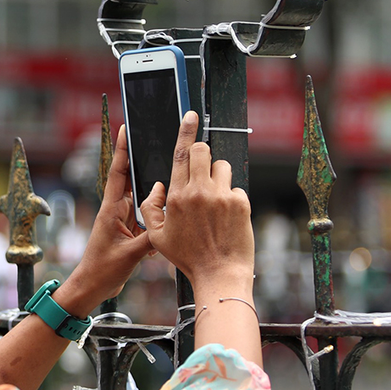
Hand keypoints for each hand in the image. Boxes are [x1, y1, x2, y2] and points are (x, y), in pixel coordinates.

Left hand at [55, 125, 152, 316]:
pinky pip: (146, 216)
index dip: (122, 150)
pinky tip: (168, 212)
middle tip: (157, 141)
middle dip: (143, 161)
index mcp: (111, 209)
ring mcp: (123, 220)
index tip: (126, 128)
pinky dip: (156, 213)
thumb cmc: (102, 270)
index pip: (118, 173)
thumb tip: (169, 218)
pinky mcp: (130, 231)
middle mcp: (117, 210)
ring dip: (154, 189)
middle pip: (132, 179)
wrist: (92, 288)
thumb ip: (150, 236)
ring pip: (142, 198)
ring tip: (170, 174)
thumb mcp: (130, 254)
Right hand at [139, 112, 253, 293]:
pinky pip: (235, 187)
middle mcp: (199, 192)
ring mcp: (222, 196)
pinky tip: (226, 217)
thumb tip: (158, 186)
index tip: (191, 115)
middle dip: (203, 153)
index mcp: (177, 196)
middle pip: (204, 150)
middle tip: (202, 171)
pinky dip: (231, 197)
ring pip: (222, 167)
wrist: (220, 274)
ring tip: (214, 202)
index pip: (182, 154)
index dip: (186, 131)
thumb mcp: (157, 236)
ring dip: (218, 178)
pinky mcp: (241, 203)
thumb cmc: (189, 257)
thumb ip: (150, 207)